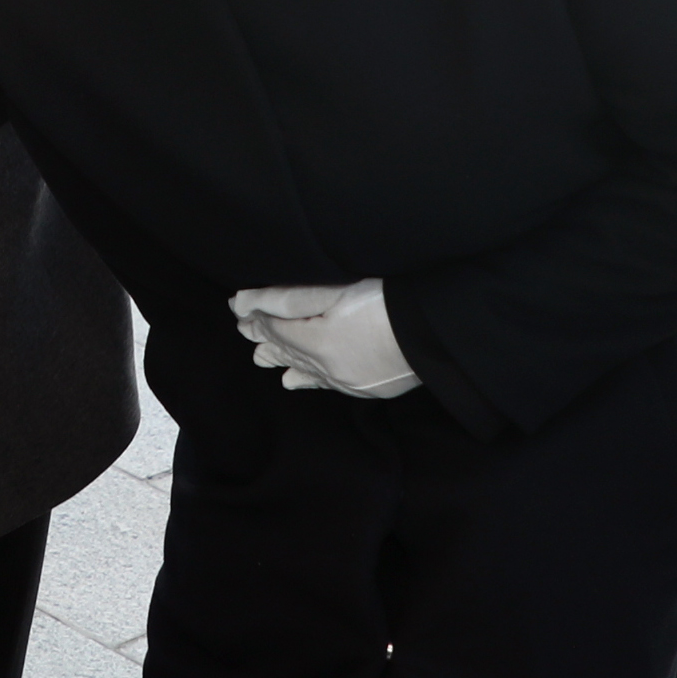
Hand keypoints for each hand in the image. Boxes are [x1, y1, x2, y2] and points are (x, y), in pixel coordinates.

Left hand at [229, 279, 419, 397]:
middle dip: (265, 339)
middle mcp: (327, 367)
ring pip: (304, 370)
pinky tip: (295, 379)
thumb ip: (286, 297)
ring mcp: (347, 380)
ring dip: (281, 359)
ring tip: (261, 357)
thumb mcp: (335, 290)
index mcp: (317, 341)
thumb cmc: (388, 302)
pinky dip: (307, 379)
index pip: (277, 329)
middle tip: (245, 331)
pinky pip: (326, 384)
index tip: (240, 310)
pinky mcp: (366, 387)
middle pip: (288, 350)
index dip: (257, 318)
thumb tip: (243, 302)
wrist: (436, 336)